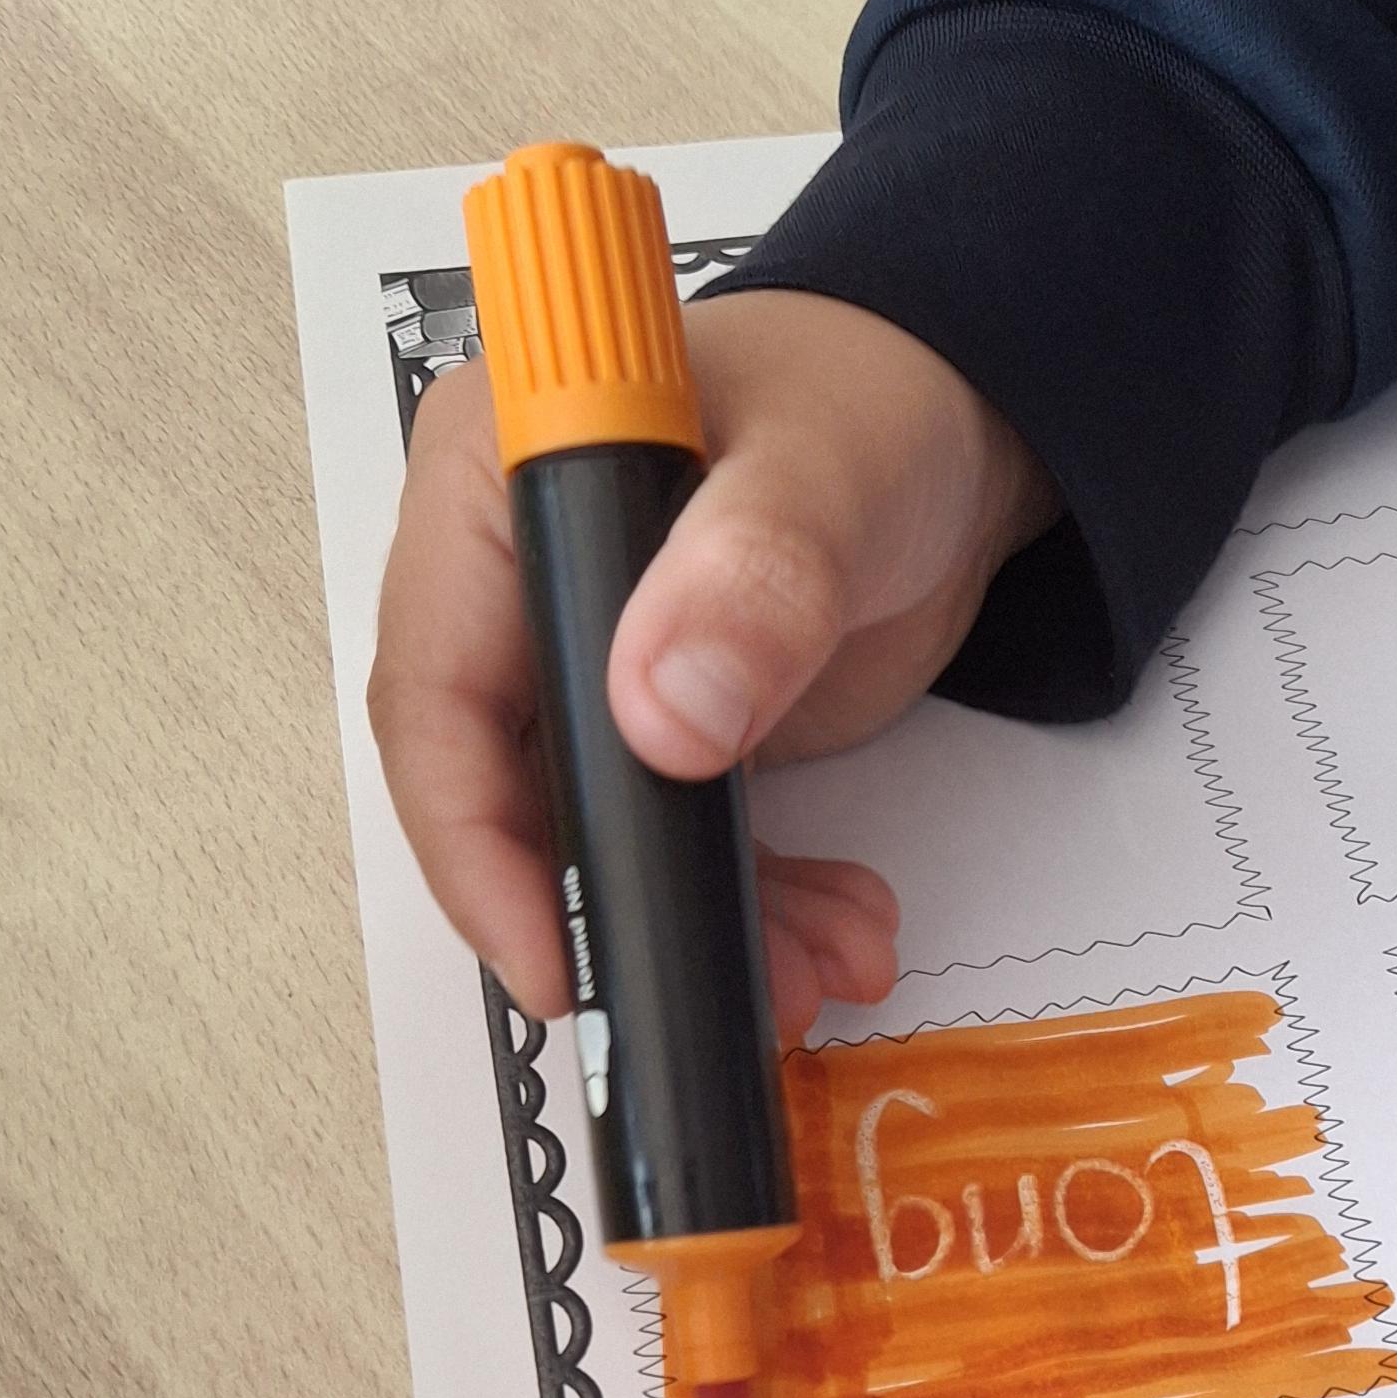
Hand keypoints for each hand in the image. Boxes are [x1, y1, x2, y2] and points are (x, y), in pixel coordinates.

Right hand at [367, 289, 1057, 1034]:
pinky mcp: (653, 718)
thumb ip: (755, 570)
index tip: (555, 958)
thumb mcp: (827, 470)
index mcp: (493, 481)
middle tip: (723, 992)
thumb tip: (661, 712)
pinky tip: (834, 930)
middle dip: (613, 908)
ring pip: (599, 838)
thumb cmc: (875, 405)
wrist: (962, 424)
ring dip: (704, 926)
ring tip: (815, 973)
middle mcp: (511, 578)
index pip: (435, 694)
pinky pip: (673, 844)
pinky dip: (752, 905)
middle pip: (506, 790)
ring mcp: (581, 658)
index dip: (478, 845)